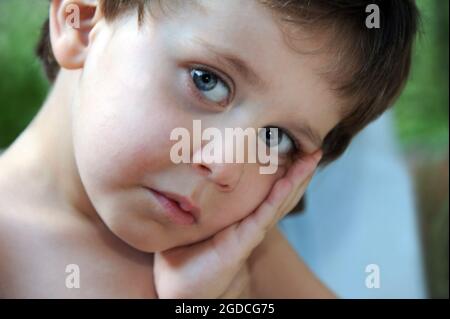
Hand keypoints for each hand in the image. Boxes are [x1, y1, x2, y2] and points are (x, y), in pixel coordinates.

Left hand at [153, 150, 321, 298]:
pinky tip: (287, 180)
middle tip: (316, 151)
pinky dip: (277, 197)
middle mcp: (252, 223)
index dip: (286, 173)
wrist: (180, 285)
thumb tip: (186, 175)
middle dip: (300, 173)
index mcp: (243, 218)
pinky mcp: (244, 240)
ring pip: (279, 201)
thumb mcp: (195, 222)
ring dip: (297, 179)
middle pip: (282, 194)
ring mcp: (251, 231)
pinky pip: (264, 214)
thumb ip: (199, 202)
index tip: (297, 151)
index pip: (270, 193)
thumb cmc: (185, 254)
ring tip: (312, 159)